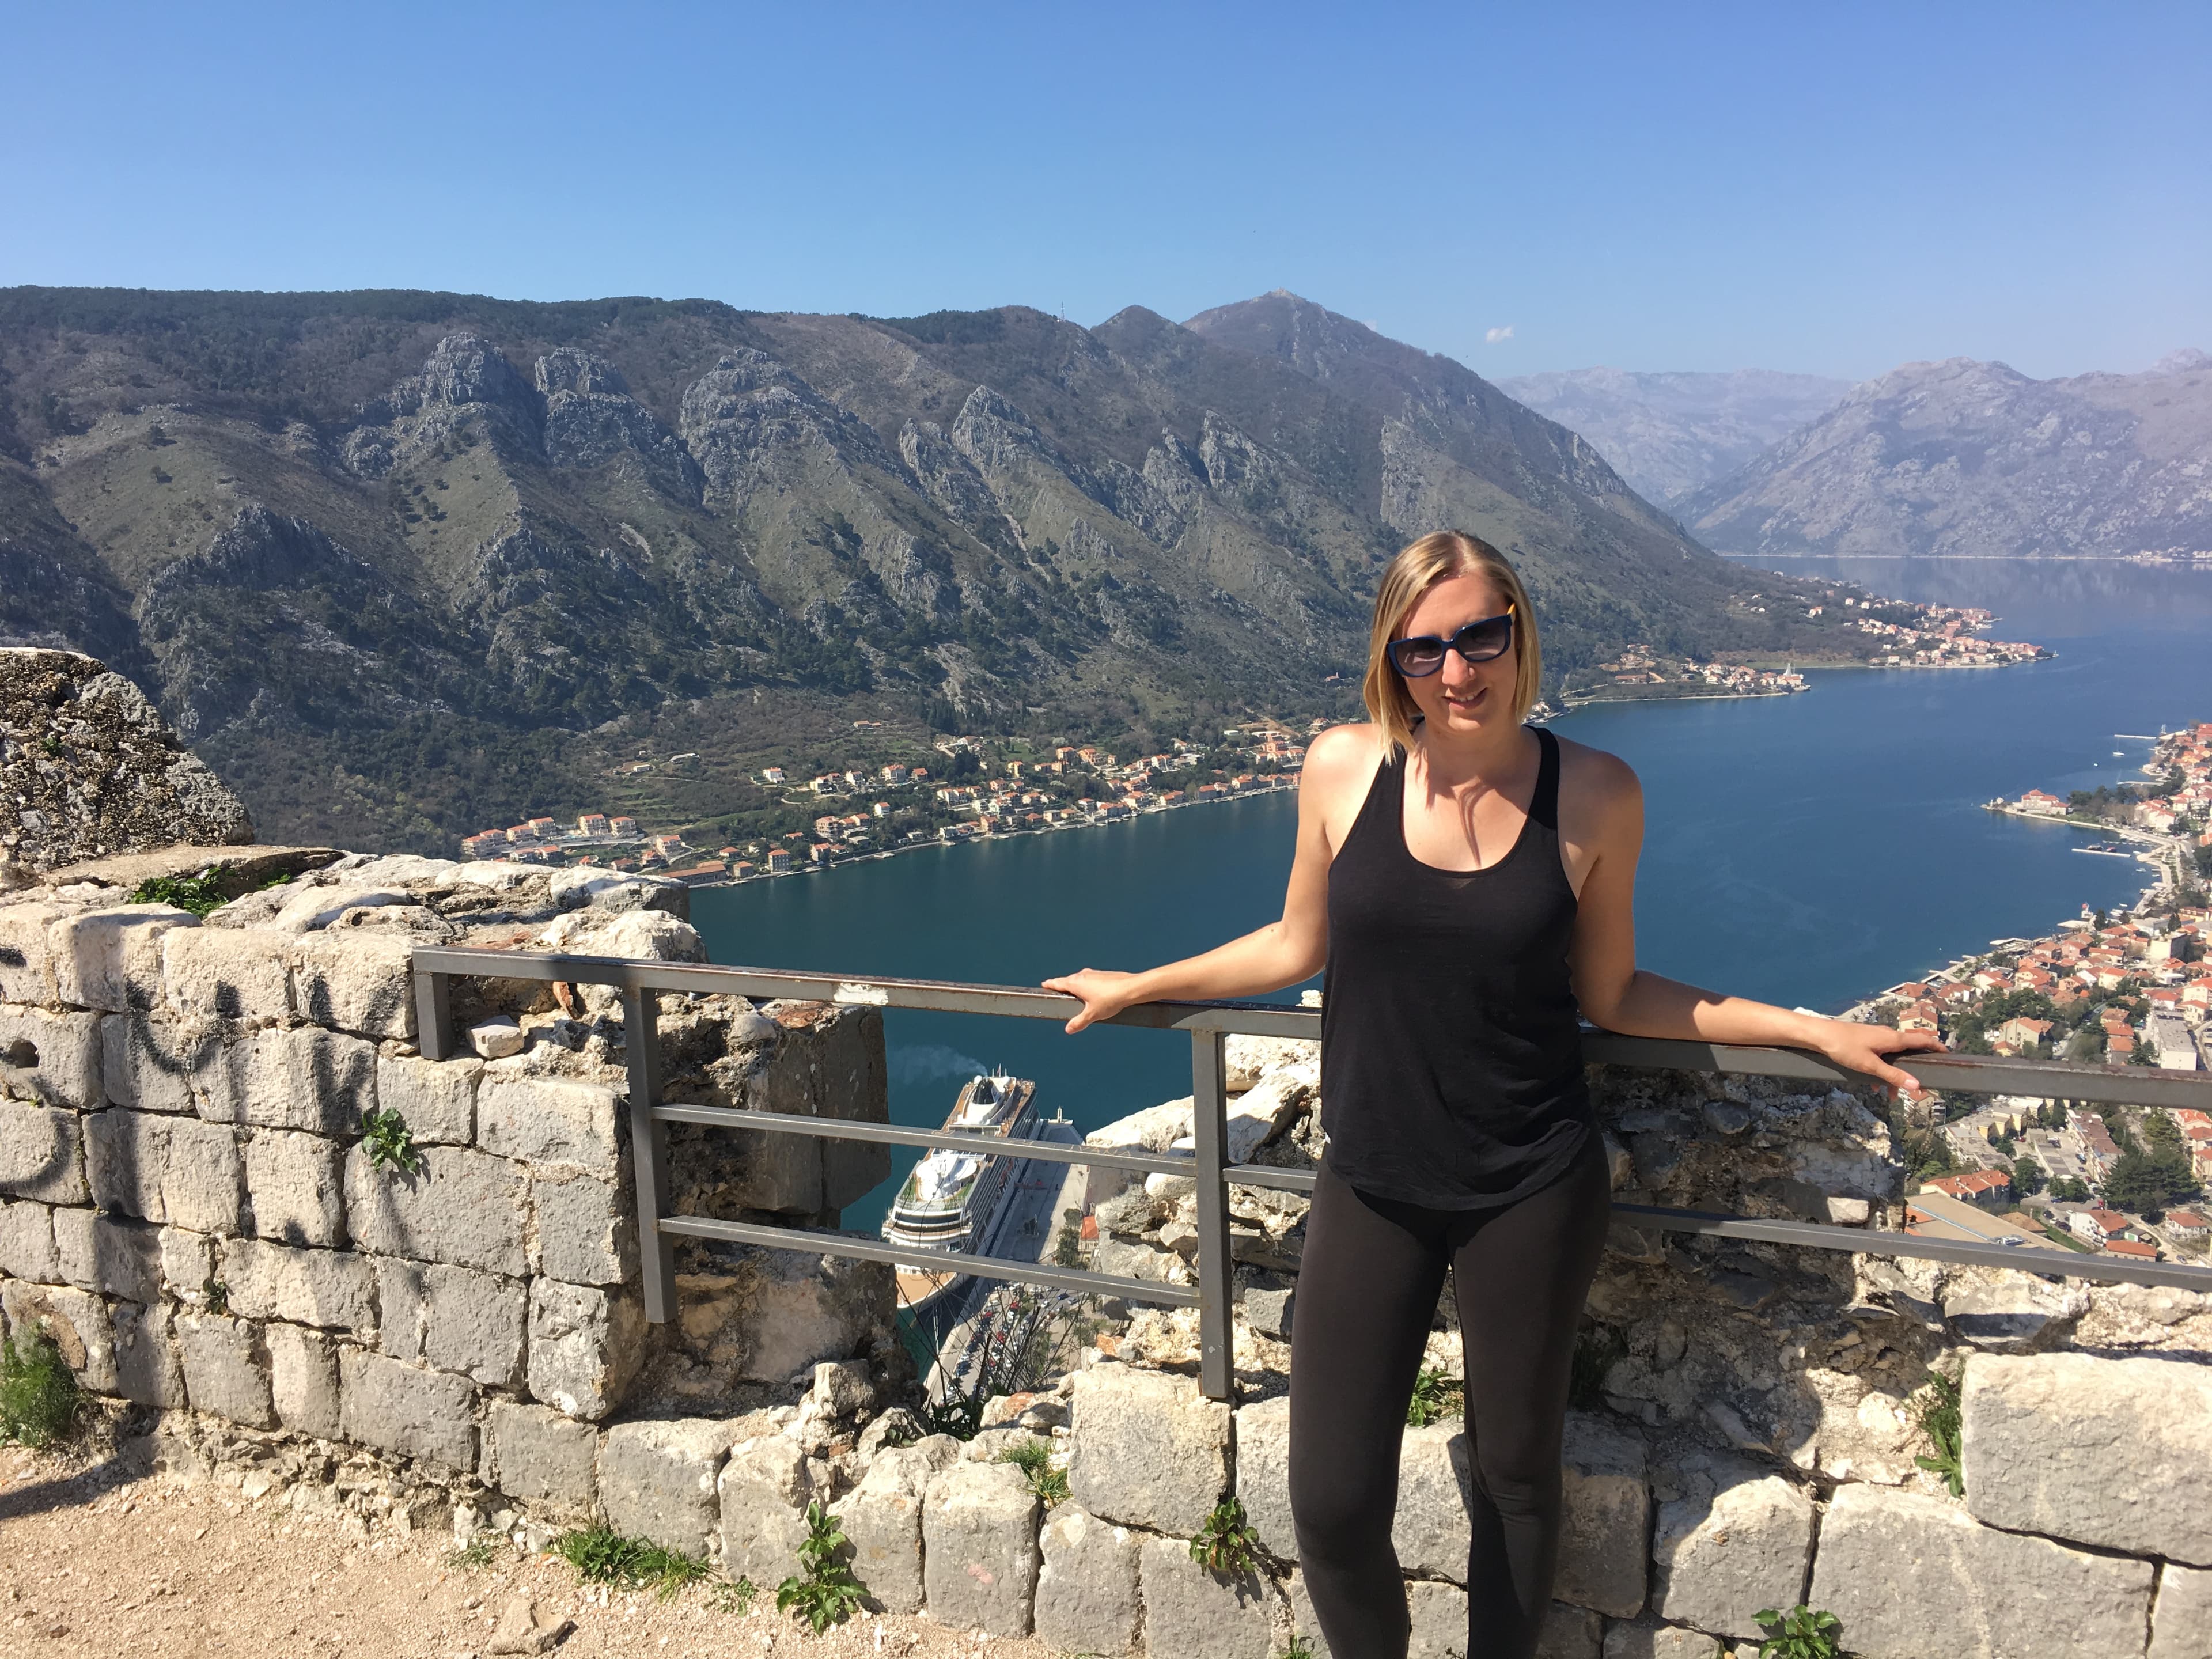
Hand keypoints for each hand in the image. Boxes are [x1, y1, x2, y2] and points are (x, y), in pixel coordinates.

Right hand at [1042, 968, 1144, 1033]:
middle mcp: (1083, 975)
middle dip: (1063, 986)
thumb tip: (1069, 1029)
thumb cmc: (1110, 999)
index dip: (1050, 985)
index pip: (1057, 983)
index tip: (1044, 985)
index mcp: (1076, 983)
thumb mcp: (1092, 1014)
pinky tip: (1093, 994)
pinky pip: (1090, 980)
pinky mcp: (1104, 975)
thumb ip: (1079, 1022)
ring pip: (1080, 979)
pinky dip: (1087, 985)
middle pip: (1068, 980)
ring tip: (1076, 996)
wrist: (1131, 988)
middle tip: (1058, 992)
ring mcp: (1094, 973)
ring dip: (1076, 986)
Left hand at [1808, 1019, 1945, 1096]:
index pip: (1922, 1040)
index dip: (1936, 1047)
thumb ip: (1893, 1076)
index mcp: (1893, 1039)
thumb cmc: (1844, 1047)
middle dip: (1913, 1071)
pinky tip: (1874, 1086)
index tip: (1948, 1055)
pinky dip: (1882, 1071)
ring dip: (1894, 1076)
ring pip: (1893, 1058)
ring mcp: (1877, 1038)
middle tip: (1918, 1088)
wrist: (1819, 1035)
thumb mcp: (1870, 1065)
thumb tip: (1916, 1085)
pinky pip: (1881, 1057)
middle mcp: (1888, 1035)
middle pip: (1909, 1052)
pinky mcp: (1866, 1041)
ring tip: (1890, 1096)